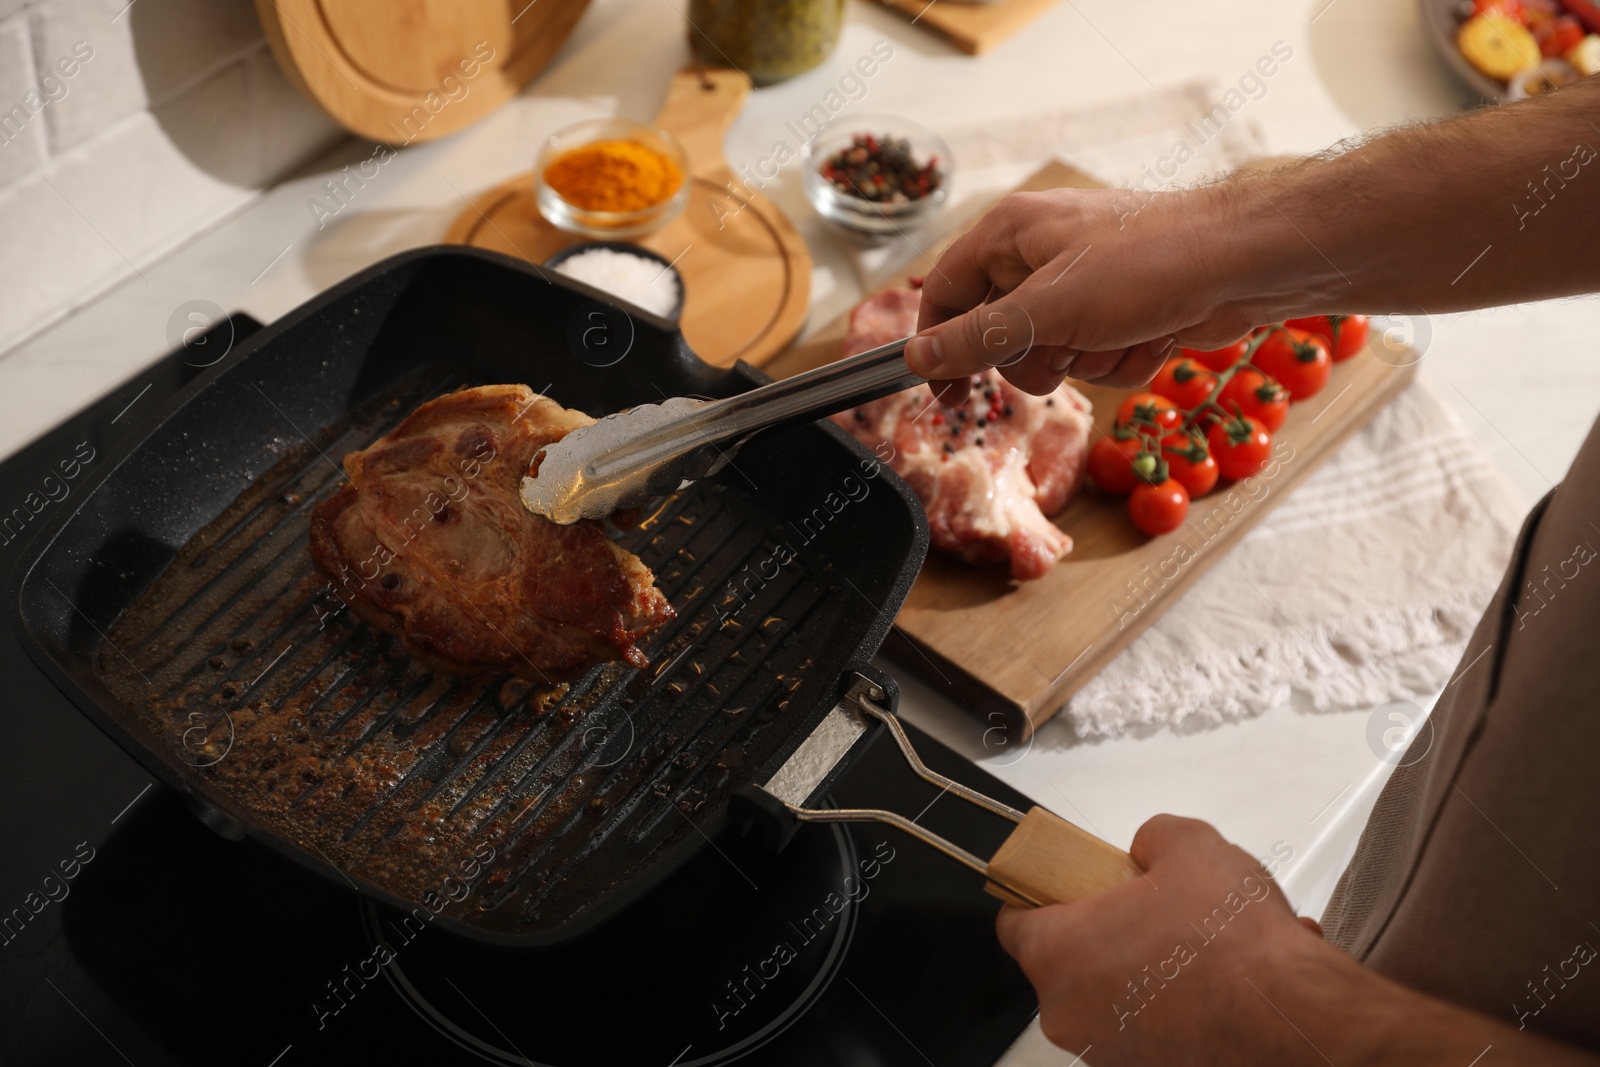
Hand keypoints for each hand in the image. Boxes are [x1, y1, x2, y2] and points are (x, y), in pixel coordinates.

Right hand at [907, 187, 1258, 401]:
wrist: (1245, 264)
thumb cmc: (1146, 266)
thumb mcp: (1048, 310)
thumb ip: (977, 338)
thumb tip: (917, 358)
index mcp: (1010, 232)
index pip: (944, 291)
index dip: (937, 344)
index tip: (944, 395)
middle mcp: (1040, 252)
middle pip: (1000, 335)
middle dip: (1040, 357)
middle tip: (1068, 346)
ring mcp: (1082, 282)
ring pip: (1051, 355)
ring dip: (1089, 361)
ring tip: (1124, 334)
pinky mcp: (1120, 308)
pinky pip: (1095, 357)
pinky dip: (1122, 359)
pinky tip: (1154, 335)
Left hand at [994, 815, 1326, 1064]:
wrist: (1299, 1024)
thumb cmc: (1234, 947)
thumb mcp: (1190, 847)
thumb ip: (1153, 837)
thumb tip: (1149, 849)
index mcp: (1057, 953)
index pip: (1014, 920)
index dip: (1043, 893)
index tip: (1068, 883)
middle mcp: (1071, 1014)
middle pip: (1070, 959)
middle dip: (1113, 930)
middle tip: (1155, 908)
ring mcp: (1110, 1052)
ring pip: (1118, 995)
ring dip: (1154, 969)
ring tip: (1212, 945)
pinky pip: (1156, 1026)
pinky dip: (1185, 1004)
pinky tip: (1233, 981)